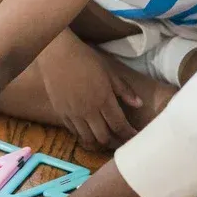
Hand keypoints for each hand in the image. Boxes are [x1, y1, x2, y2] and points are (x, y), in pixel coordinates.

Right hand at [39, 34, 140, 148]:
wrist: (57, 54)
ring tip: (104, 139)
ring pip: (88, 138)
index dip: (128, 134)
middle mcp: (89, 111)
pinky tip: (88, 131)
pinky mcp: (61, 113)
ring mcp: (73, 114)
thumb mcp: (109, 72)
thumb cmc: (86, 59)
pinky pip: (74, 132)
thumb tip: (139, 104)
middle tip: (120, 140)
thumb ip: (124, 90)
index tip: (134, 136)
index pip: (119, 125)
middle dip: (114, 142)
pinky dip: (83, 135)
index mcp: (103, 99)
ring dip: (98, 142)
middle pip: (104, 137)